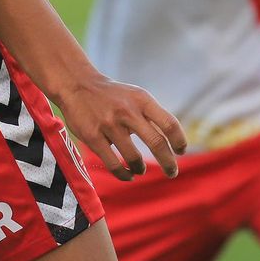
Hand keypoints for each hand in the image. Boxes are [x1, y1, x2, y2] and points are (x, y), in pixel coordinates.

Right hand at [53, 74, 187, 181]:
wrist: (78, 85)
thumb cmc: (113, 96)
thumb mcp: (136, 96)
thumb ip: (153, 115)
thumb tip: (173, 143)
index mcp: (142, 100)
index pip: (169, 123)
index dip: (179, 140)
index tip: (181, 151)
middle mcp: (127, 111)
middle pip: (156, 143)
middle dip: (168, 163)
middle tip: (172, 173)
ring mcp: (109, 125)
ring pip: (134, 158)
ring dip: (141, 168)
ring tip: (140, 169)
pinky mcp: (93, 137)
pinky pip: (114, 164)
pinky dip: (124, 174)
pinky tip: (129, 175)